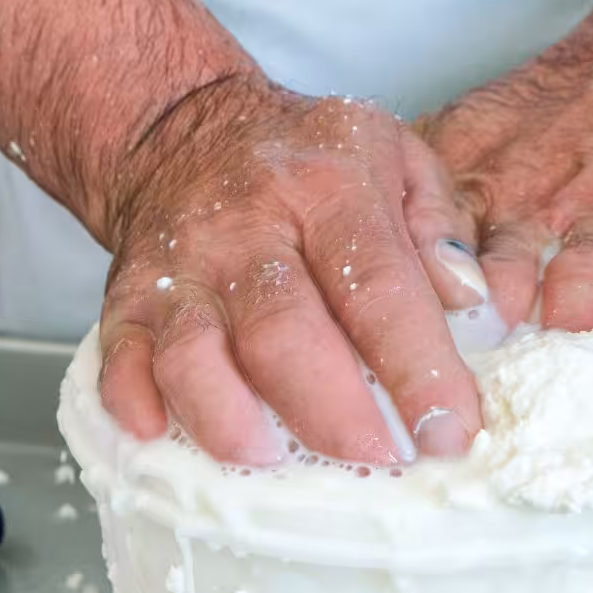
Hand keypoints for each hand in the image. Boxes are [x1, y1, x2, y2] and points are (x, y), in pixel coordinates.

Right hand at [92, 75, 483, 465]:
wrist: (184, 131)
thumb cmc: (308, 162)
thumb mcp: (395, 157)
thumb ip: (441, 226)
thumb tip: (472, 303)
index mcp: (328, 188)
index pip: (379, 287)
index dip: (418, 367)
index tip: (451, 431)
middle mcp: (248, 227)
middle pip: (283, 329)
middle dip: (332, 408)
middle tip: (377, 461)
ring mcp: (180, 266)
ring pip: (193, 351)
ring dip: (226, 416)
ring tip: (269, 461)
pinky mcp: (127, 298)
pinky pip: (120, 355)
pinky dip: (133, 400)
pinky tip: (159, 434)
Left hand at [417, 40, 592, 330]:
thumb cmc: (552, 118)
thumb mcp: (466, 131)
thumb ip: (411, 190)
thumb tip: (347, 257)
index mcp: (476, 188)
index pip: (430, 243)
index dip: (417, 294)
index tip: (403, 336)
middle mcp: (539, 205)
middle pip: (505, 270)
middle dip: (490, 311)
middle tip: (479, 351)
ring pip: (589, 267)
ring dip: (576, 301)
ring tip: (568, 327)